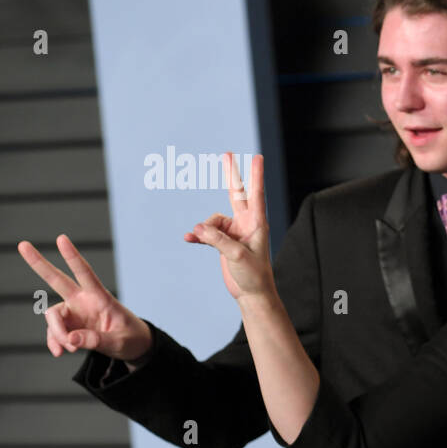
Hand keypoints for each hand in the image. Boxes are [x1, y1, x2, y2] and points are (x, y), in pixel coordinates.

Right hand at [17, 234, 153, 362]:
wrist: (132, 347)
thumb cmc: (131, 339)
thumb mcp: (120, 342)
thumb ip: (96, 340)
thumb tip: (71, 339)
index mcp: (101, 298)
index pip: (85, 274)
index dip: (73, 257)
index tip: (61, 239)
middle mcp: (83, 301)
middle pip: (57, 280)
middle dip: (39, 264)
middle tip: (22, 244)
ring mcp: (74, 312)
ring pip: (53, 317)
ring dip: (57, 334)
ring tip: (69, 350)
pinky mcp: (69, 325)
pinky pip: (54, 332)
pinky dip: (55, 342)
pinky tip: (60, 352)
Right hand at [184, 153, 274, 300]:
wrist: (251, 293)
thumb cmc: (254, 274)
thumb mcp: (237, 255)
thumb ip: (218, 240)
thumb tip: (199, 228)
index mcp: (257, 223)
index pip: (256, 194)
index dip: (255, 175)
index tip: (257, 157)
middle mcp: (246, 223)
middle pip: (236, 193)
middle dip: (231, 174)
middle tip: (227, 153)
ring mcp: (234, 231)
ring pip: (212, 220)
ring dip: (204, 229)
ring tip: (198, 238)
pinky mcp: (224, 241)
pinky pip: (206, 232)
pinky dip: (199, 235)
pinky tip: (189, 239)